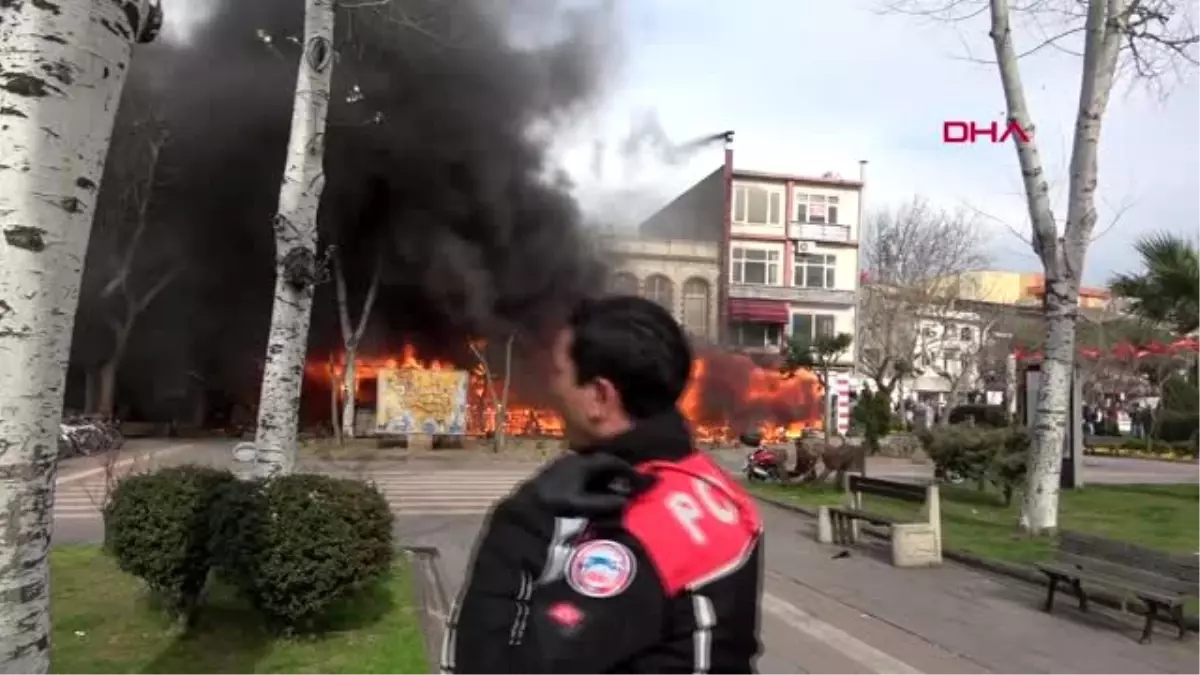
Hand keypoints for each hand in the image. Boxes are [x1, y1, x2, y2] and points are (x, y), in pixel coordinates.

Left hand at [535, 452, 654, 516]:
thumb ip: (604, 503)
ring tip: (617, 486)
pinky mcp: (558, 471)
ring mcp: (565, 463)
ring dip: (605, 474)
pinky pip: (583, 470)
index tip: (639, 478)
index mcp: (583, 464)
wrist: (526, 505)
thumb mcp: (581, 505)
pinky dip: (594, 477)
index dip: (627, 470)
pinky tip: (596, 488)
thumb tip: (625, 501)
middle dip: (618, 471)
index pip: (611, 461)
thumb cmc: (554, 504)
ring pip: (592, 465)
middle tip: (631, 482)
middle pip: (602, 461)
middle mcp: (575, 459)